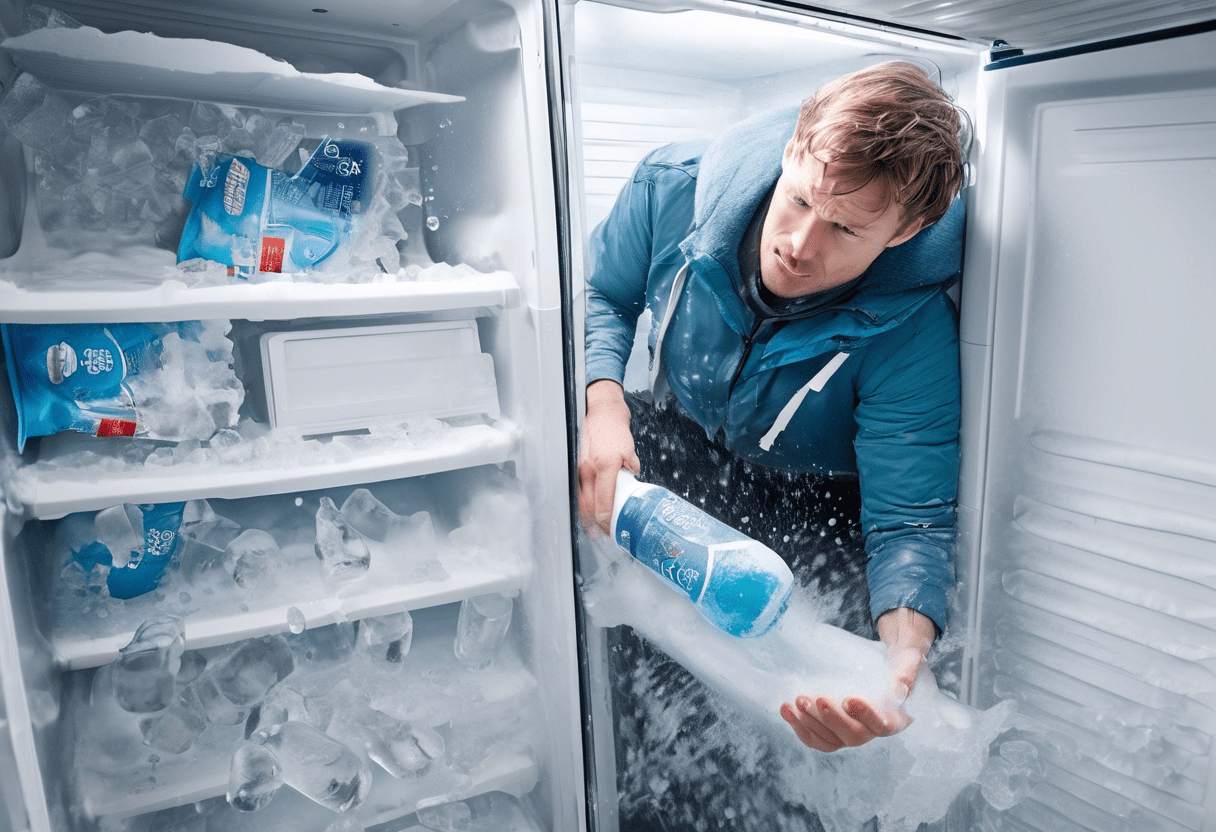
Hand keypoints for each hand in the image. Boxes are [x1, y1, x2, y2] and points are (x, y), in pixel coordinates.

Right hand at [577, 380, 639, 535]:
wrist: (600, 411)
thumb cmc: (614, 429)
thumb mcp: (630, 450)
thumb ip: (631, 467)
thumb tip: (632, 479)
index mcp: (605, 467)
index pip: (602, 501)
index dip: (604, 519)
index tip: (608, 528)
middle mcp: (588, 469)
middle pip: (587, 505)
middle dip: (593, 523)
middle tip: (601, 534)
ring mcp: (579, 468)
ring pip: (579, 499)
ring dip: (585, 515)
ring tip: (592, 528)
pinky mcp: (575, 465)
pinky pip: (576, 489)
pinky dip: (581, 502)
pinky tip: (585, 510)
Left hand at [779, 608, 934, 751]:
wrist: (882, 665)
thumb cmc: (898, 663)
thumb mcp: (908, 660)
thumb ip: (905, 672)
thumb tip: (898, 689)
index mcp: (895, 718)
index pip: (883, 726)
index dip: (866, 716)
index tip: (849, 699)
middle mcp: (872, 731)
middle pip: (852, 735)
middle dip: (831, 719)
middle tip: (813, 698)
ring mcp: (850, 733)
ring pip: (830, 740)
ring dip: (810, 723)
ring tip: (795, 701)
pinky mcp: (832, 732)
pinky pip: (816, 738)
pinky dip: (800, 726)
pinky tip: (786, 710)